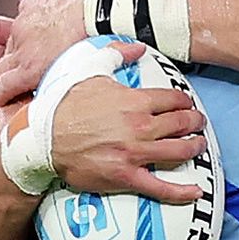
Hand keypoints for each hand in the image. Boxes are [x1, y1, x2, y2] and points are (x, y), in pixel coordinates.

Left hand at [0, 0, 99, 107]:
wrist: (104, 12)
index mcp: (35, 6)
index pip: (22, 27)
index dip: (29, 40)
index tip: (39, 48)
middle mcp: (23, 26)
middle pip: (11, 47)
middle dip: (17, 58)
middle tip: (32, 68)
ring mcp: (24, 48)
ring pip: (3, 67)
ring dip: (7, 77)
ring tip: (19, 88)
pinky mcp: (27, 70)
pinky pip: (4, 86)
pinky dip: (3, 94)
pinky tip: (8, 100)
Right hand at [50, 42, 206, 203]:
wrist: (40, 138)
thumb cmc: (63, 105)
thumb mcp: (89, 70)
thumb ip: (116, 55)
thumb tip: (136, 48)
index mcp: (135, 101)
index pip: (174, 99)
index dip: (185, 101)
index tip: (186, 104)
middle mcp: (140, 127)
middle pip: (182, 124)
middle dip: (194, 122)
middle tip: (197, 122)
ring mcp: (134, 153)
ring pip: (179, 151)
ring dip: (194, 147)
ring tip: (198, 144)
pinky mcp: (125, 176)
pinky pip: (160, 187)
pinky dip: (181, 191)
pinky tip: (195, 190)